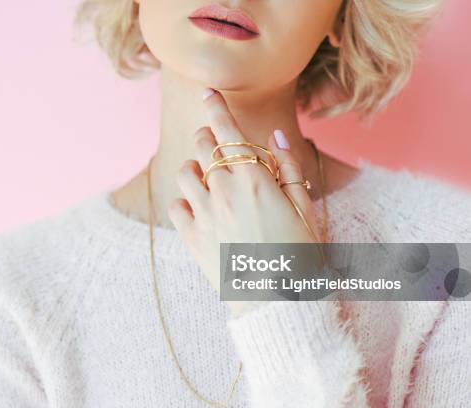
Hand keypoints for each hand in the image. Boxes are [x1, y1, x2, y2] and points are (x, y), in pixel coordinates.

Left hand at [168, 89, 320, 315]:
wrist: (277, 302)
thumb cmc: (300, 255)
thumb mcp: (307, 209)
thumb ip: (290, 168)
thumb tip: (275, 135)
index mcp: (254, 181)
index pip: (229, 133)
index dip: (217, 108)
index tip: (207, 91)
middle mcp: (223, 192)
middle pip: (203, 147)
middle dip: (208, 138)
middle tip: (218, 144)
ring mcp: (203, 215)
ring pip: (184, 173)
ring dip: (195, 168)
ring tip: (209, 179)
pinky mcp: (191, 238)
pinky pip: (175, 206)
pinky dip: (184, 201)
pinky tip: (200, 209)